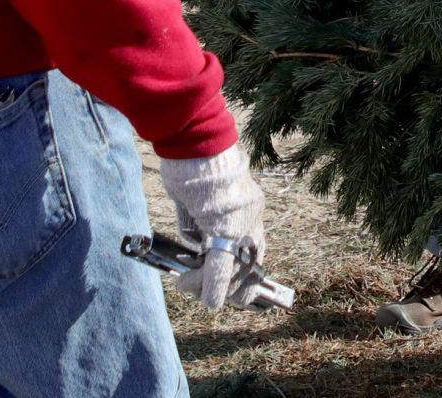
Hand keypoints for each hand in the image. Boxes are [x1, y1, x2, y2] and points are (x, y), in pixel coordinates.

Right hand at [157, 145, 265, 310]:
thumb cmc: (191, 160)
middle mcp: (252, 217)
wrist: (194, 140)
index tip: (229, 285)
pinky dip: (213, 287)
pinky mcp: (224, 228)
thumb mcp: (198, 197)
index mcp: (249, 206)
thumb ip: (200, 222)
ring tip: (187, 286)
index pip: (254, 247)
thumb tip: (194, 244)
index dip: (242, 271)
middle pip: (252, 265)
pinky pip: (221, 265)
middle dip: (233, 288)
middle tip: (206, 294)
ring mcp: (242, 223)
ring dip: (210, 286)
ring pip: (234, 270)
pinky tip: (208, 302)